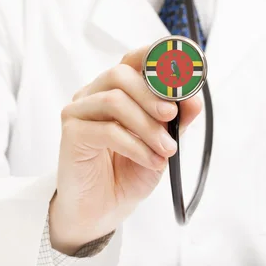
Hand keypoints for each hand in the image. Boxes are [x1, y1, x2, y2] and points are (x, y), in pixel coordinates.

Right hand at [50, 46, 201, 253]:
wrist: (103, 209)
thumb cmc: (129, 172)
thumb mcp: (162, 144)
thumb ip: (176, 121)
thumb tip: (194, 99)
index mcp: (116, 90)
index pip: (133, 60)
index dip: (155, 56)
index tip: (182, 68)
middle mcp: (94, 95)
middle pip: (120, 74)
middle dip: (152, 94)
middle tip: (171, 115)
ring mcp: (79, 112)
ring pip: (114, 100)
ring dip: (147, 126)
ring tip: (167, 149)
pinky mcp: (71, 134)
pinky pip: (107, 131)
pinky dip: (136, 146)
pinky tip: (151, 161)